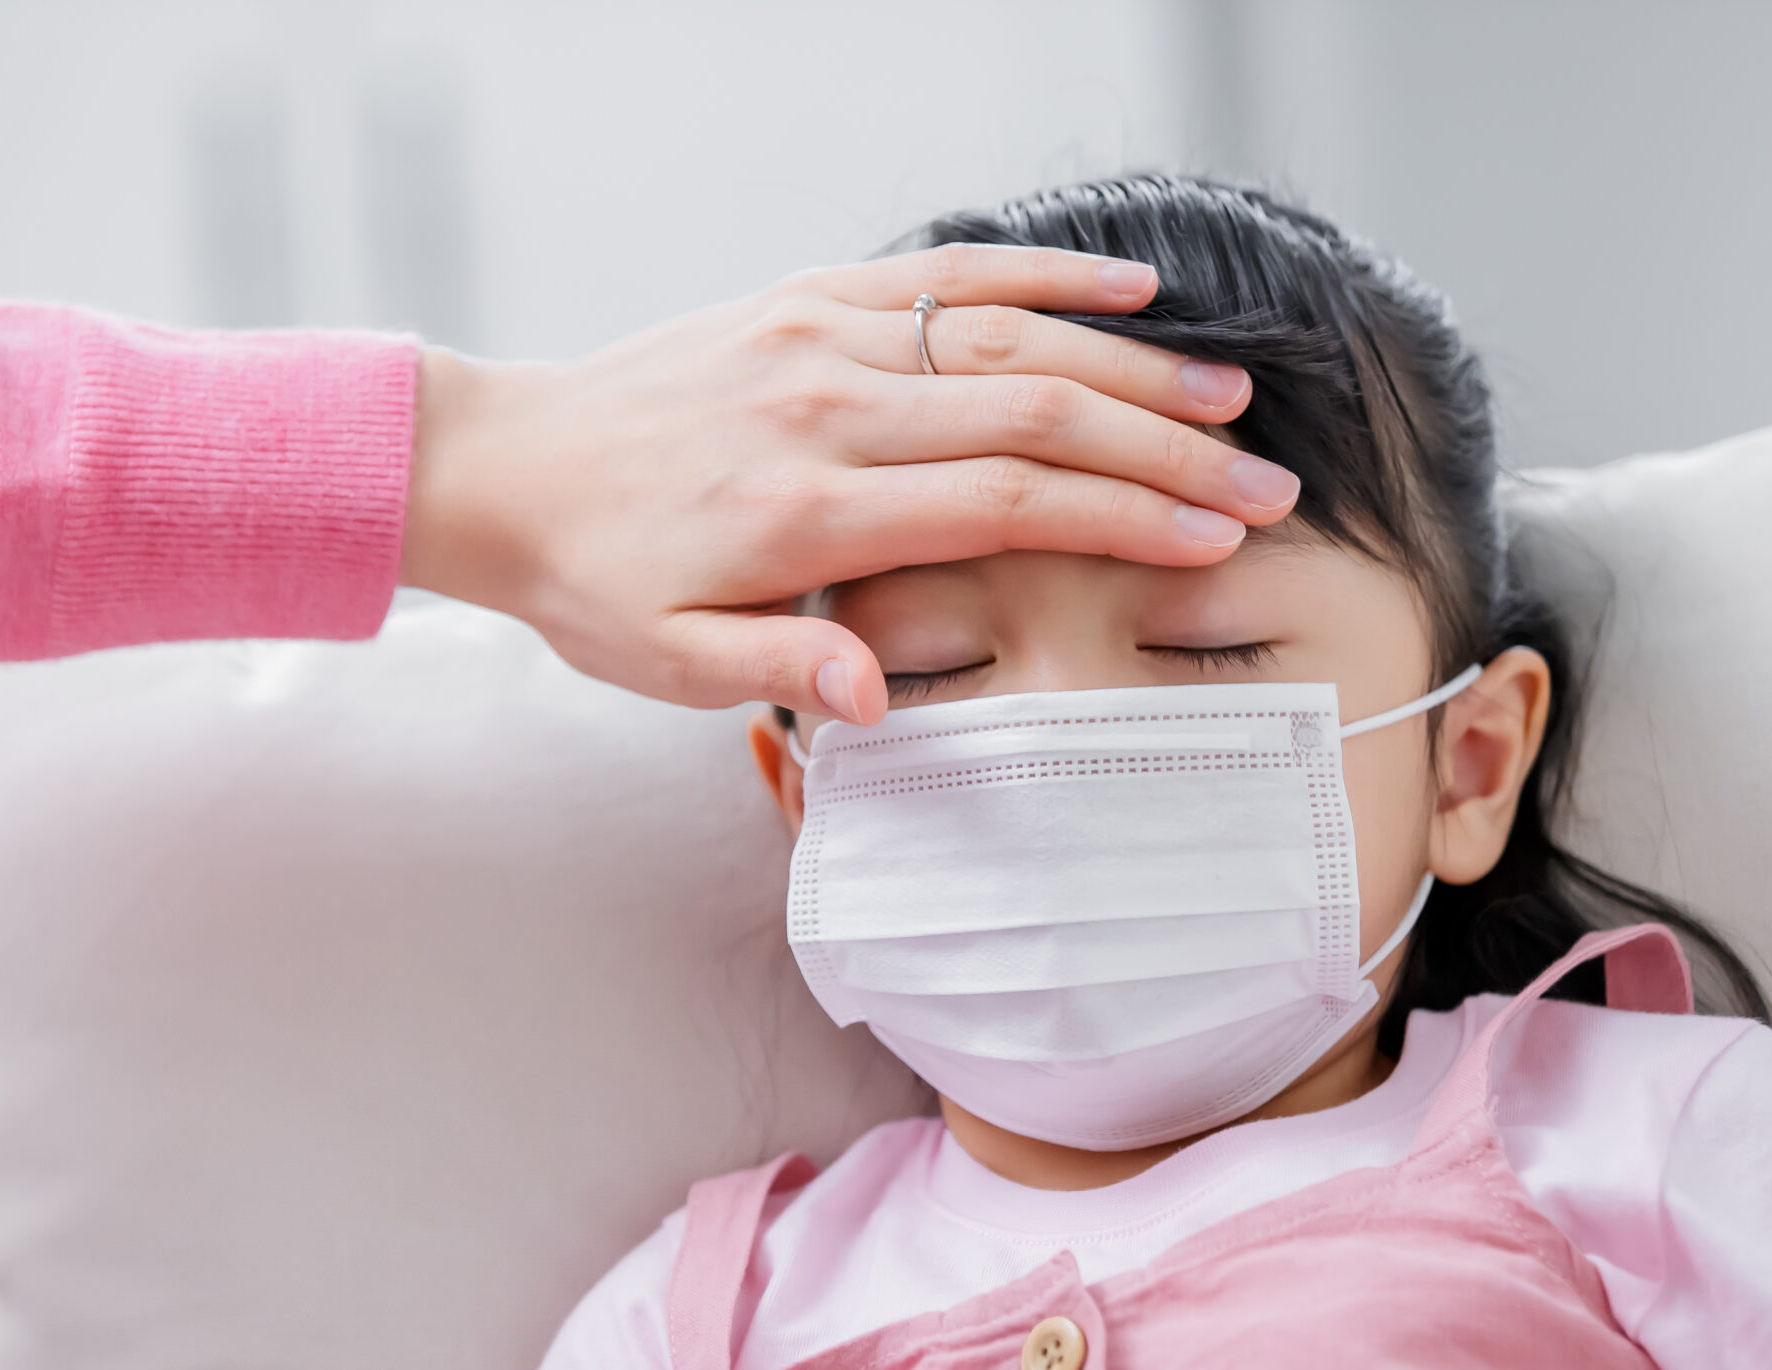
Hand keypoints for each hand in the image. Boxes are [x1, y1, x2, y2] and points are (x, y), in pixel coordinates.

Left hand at [398, 245, 1300, 722]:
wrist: (505, 469)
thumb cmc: (594, 583)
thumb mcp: (666, 665)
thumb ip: (777, 670)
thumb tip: (877, 693)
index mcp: (806, 509)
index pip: (1002, 505)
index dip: (1119, 521)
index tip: (1215, 542)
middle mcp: (825, 406)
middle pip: (1032, 416)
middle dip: (1162, 452)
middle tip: (1265, 485)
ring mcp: (817, 336)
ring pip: (1002, 339)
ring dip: (1127, 367)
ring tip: (1229, 400)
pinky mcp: (803, 296)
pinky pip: (939, 274)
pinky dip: (1038, 275)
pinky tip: (1126, 291)